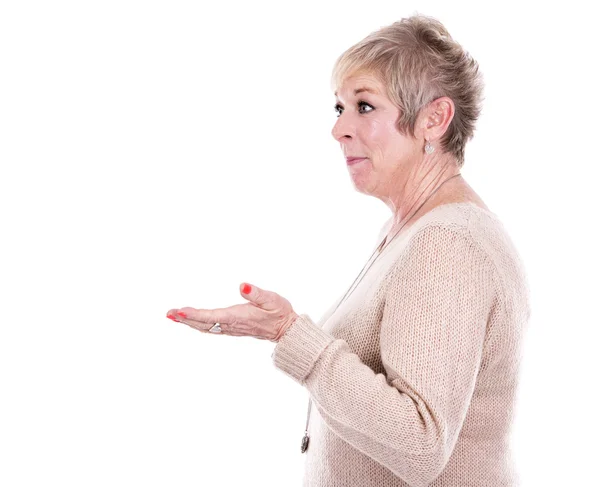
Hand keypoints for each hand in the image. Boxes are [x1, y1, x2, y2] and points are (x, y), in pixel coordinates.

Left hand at [166, 283, 298, 342]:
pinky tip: (191, 321)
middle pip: (203, 323)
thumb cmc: (279, 312)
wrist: (286, 330)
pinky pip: (210, 328)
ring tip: (173, 316)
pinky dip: (198, 324)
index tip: (179, 311)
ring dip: (189, 322)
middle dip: (185, 319)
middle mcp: (232, 324)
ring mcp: (231, 328)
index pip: (211, 316)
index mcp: (238, 316)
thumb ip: (256, 293)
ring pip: (205, 327)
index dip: (194, 314)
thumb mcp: (271, 298)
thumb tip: (241, 285)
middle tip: (169, 313)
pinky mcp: (232, 328)